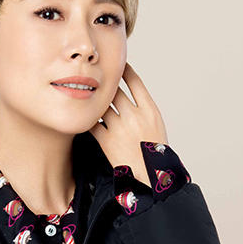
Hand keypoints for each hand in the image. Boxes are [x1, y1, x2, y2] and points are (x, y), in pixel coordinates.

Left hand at [88, 61, 168, 187]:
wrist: (150, 177)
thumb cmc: (153, 152)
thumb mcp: (156, 125)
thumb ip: (143, 107)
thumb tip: (129, 90)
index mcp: (150, 110)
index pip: (134, 81)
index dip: (124, 70)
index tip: (118, 66)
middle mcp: (134, 116)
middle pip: (114, 90)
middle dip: (106, 83)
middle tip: (97, 77)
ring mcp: (120, 129)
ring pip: (102, 105)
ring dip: (96, 101)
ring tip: (90, 96)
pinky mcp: (107, 141)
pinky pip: (93, 123)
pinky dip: (89, 118)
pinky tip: (86, 115)